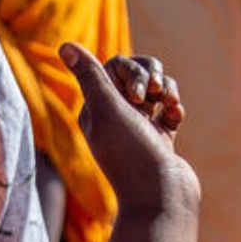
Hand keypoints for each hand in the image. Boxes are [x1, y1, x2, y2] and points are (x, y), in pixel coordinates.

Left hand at [61, 44, 197, 214]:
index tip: (136, 94)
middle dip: (151, 75)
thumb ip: (90, 76)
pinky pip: (169, 108)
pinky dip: (175, 108)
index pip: (114, 66)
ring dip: (167, 88)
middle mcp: (115, 116)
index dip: (130, 70)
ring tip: (170, 105)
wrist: (162, 196)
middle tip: (153, 96)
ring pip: (156, 87)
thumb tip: (64, 45)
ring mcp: (140, 126)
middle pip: (137, 71)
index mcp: (95, 109)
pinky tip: (176, 118)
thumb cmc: (132, 152)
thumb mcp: (107, 110)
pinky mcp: (160, 136)